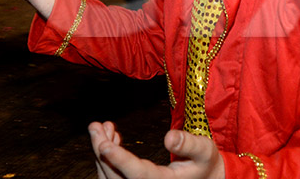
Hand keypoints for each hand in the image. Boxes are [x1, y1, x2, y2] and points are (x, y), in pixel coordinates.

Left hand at [89, 123, 224, 178]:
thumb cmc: (204, 163)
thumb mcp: (204, 150)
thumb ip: (188, 144)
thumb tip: (168, 136)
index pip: (138, 173)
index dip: (119, 159)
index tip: (104, 144)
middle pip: (116, 175)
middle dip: (102, 149)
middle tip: (95, 125)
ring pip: (110, 176)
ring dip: (101, 152)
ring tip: (101, 127)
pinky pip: (114, 177)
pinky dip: (108, 158)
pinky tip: (111, 139)